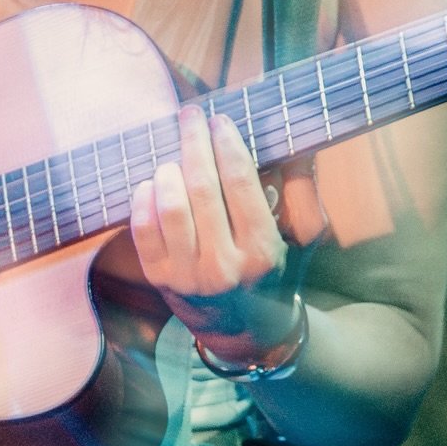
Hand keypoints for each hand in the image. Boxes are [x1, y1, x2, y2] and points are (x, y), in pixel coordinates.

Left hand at [129, 106, 323, 356]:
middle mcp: (224, 266)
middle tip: (191, 115)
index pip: (241, 183)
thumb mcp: (302, 238)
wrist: (246, 330)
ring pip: (170, 207)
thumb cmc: (276, 273)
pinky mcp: (159, 280)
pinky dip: (143, 198)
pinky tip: (153, 182)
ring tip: (175, 155)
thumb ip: (303, 191)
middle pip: (202, 188)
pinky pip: (142, 229)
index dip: (227, 143)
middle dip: (194, 142)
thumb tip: (300, 146)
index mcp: (262, 251)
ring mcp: (187, 276)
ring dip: (169, 170)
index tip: (221, 119)